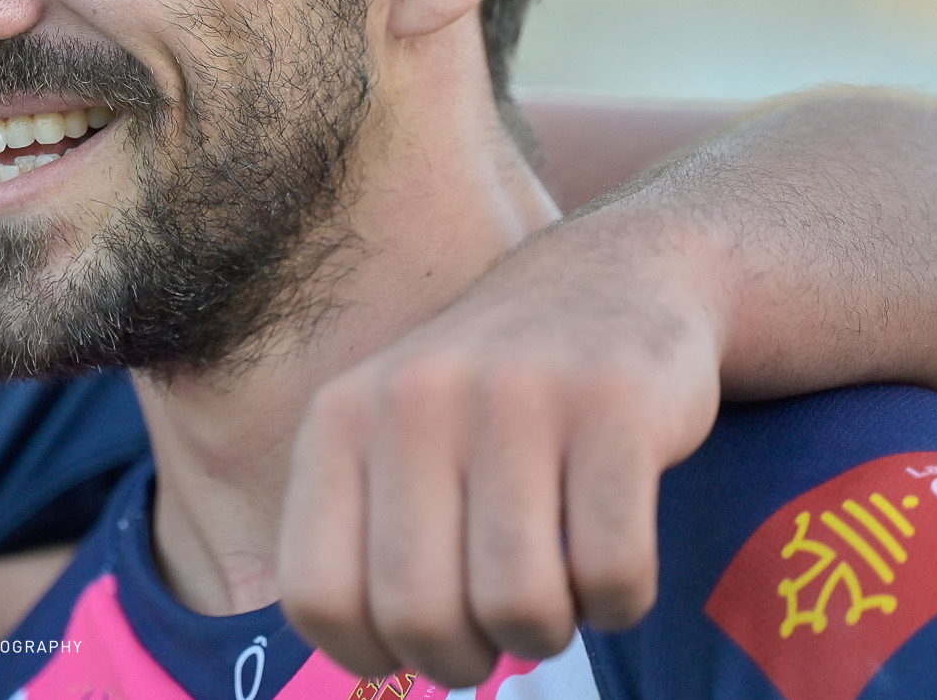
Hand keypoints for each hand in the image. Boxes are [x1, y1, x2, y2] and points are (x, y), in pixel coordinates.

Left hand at [277, 201, 728, 686]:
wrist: (615, 277)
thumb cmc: (490, 399)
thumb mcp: (392, 437)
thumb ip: (360, 535)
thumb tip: (366, 667)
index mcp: (340, 419)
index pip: (316, 596)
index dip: (369, 653)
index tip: (412, 645)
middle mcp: (414, 398)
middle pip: (419, 615)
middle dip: (465, 658)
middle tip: (497, 632)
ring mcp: (515, 396)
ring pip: (520, 606)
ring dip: (548, 630)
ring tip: (557, 588)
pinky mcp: (615, 405)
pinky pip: (613, 573)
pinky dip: (620, 601)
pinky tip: (614, 560)